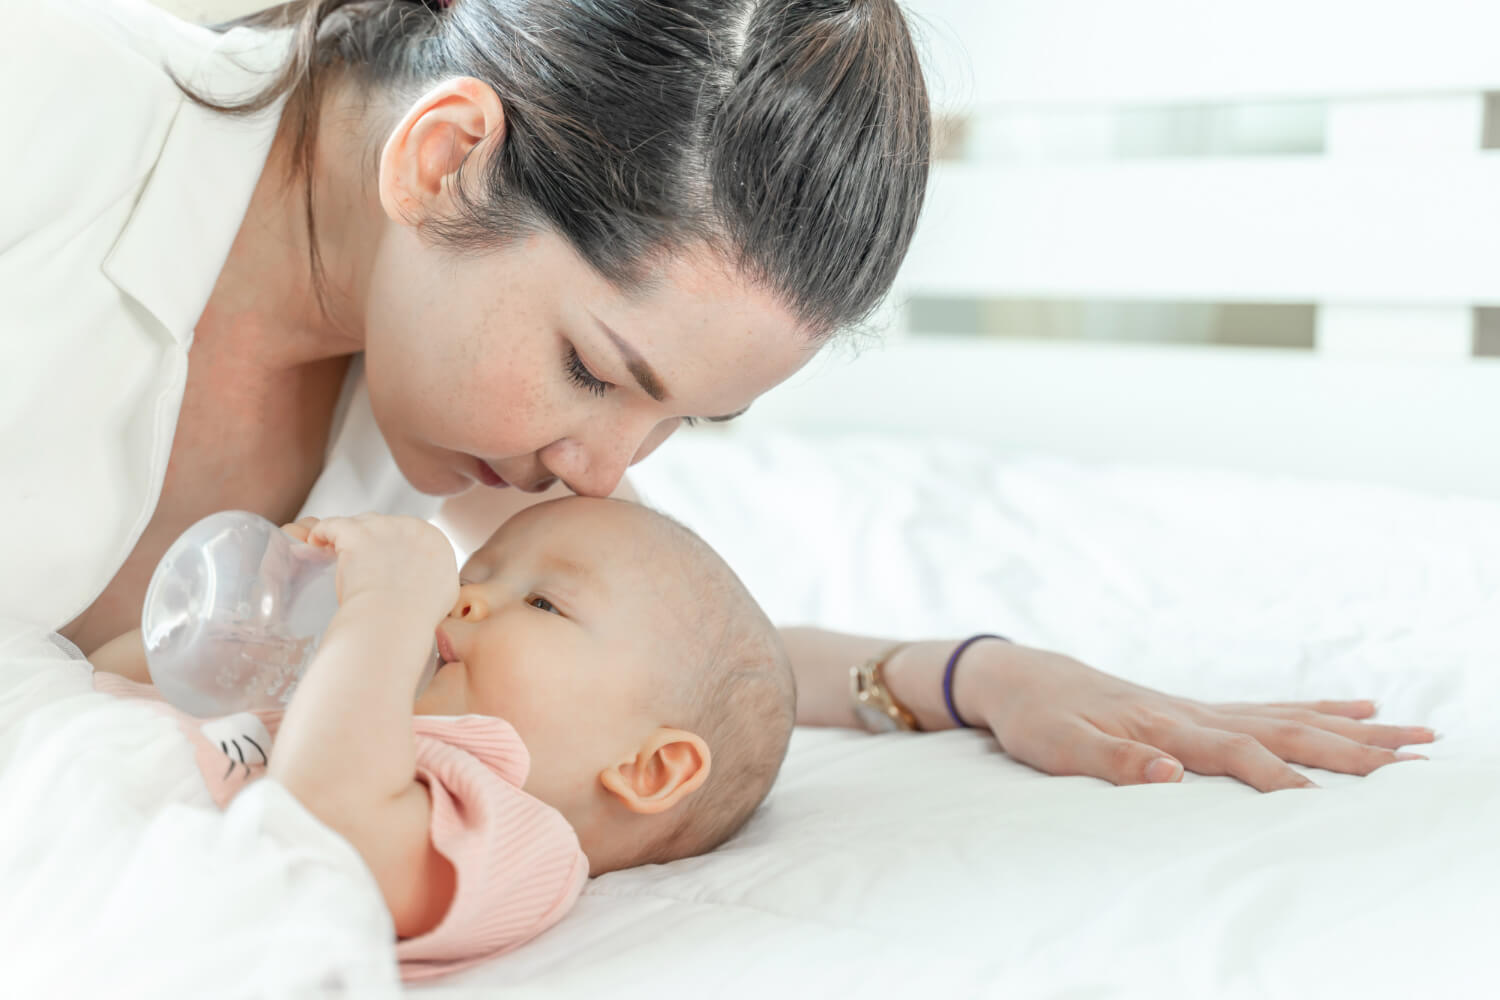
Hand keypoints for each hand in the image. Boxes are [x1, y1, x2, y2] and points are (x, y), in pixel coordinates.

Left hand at [284, 514, 457, 626]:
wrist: (395, 619)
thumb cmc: (417, 615)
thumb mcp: (444, 593)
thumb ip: (435, 578)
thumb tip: (426, 580)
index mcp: (433, 538)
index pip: (409, 534)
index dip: (392, 547)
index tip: (380, 562)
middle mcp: (410, 526)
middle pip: (385, 526)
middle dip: (372, 541)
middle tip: (359, 562)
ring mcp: (382, 527)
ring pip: (360, 523)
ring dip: (348, 536)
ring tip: (333, 551)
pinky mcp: (355, 533)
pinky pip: (332, 525)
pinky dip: (322, 532)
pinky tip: (315, 542)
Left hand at [960, 641, 1435, 790]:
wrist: (1021, 677)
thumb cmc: (1037, 718)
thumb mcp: (1059, 747)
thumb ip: (1113, 761)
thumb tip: (1170, 773)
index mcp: (1164, 727)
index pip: (1236, 753)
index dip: (1279, 778)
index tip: (1325, 804)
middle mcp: (1193, 713)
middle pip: (1286, 728)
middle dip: (1350, 746)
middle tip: (1416, 756)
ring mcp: (1200, 707)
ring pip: (1291, 715)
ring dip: (1353, 726)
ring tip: (1415, 733)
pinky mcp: (1197, 709)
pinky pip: (1271, 707)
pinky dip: (1318, 706)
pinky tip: (1357, 704)